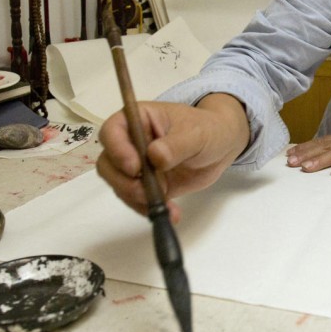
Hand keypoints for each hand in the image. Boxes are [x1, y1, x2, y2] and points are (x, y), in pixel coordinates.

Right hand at [95, 94, 249, 219]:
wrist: (221, 148)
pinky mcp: (145, 185)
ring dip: (136, 199)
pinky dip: (148, 209)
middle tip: (145, 192)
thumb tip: (154, 156)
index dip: (117, 149)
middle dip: (123, 182)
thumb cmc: (208, 130)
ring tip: (165, 204)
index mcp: (139, 119)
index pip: (112, 130)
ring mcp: (137, 165)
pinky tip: (170, 213)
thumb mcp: (197, 133)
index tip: (134, 167)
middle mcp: (131, 141)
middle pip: (108, 163)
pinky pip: (136, 200)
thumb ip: (176, 144)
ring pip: (119, 185)